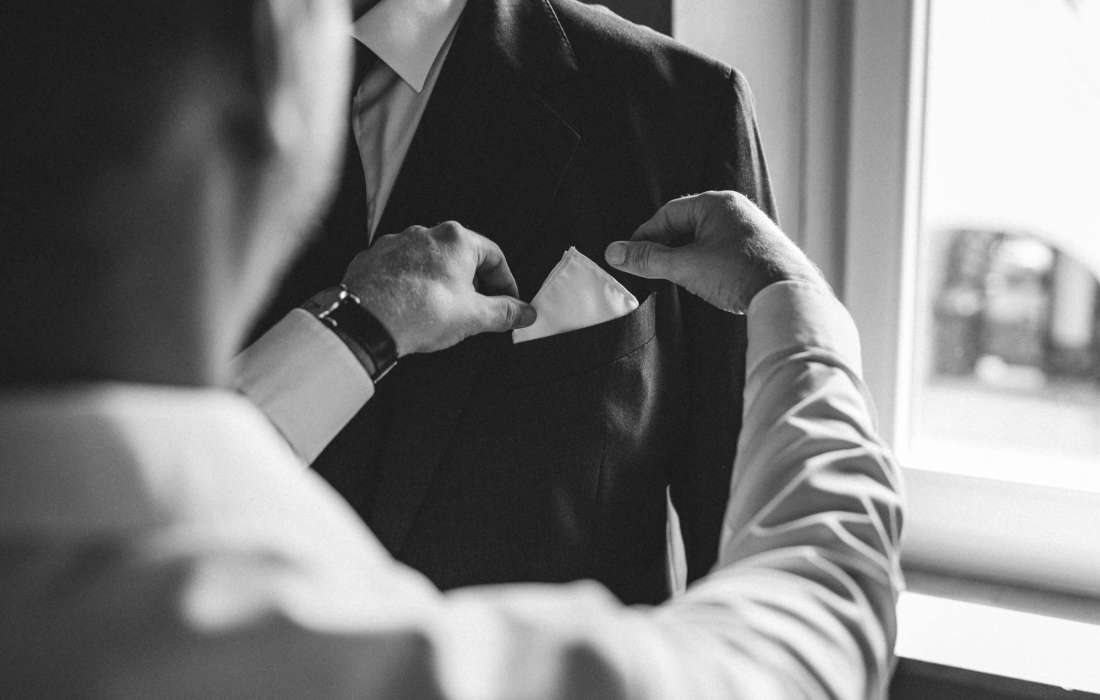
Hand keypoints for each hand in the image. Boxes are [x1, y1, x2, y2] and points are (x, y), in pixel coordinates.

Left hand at [342, 222, 535, 355]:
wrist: (367, 321)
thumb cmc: (420, 311)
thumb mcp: (474, 317)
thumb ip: (504, 313)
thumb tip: (523, 313)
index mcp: (457, 239)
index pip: (495, 257)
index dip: (506, 283)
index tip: (507, 303)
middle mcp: (426, 234)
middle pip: (462, 257)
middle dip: (473, 284)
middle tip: (477, 311)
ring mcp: (397, 243)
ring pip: (430, 262)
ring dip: (442, 283)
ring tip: (442, 312)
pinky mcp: (375, 258)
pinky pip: (402, 269)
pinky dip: (413, 285)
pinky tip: (414, 307)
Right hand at [603, 191, 827, 312]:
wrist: (789, 295)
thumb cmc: (739, 272)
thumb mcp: (686, 266)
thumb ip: (649, 259)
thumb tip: (614, 252)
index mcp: (717, 203)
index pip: (668, 213)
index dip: (646, 236)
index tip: (632, 257)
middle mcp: (736, 210)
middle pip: (687, 225)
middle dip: (667, 248)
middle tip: (651, 270)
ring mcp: (751, 230)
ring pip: (705, 240)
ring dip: (687, 258)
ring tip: (679, 280)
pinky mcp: (760, 250)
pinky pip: (723, 251)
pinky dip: (707, 265)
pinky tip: (707, 284)